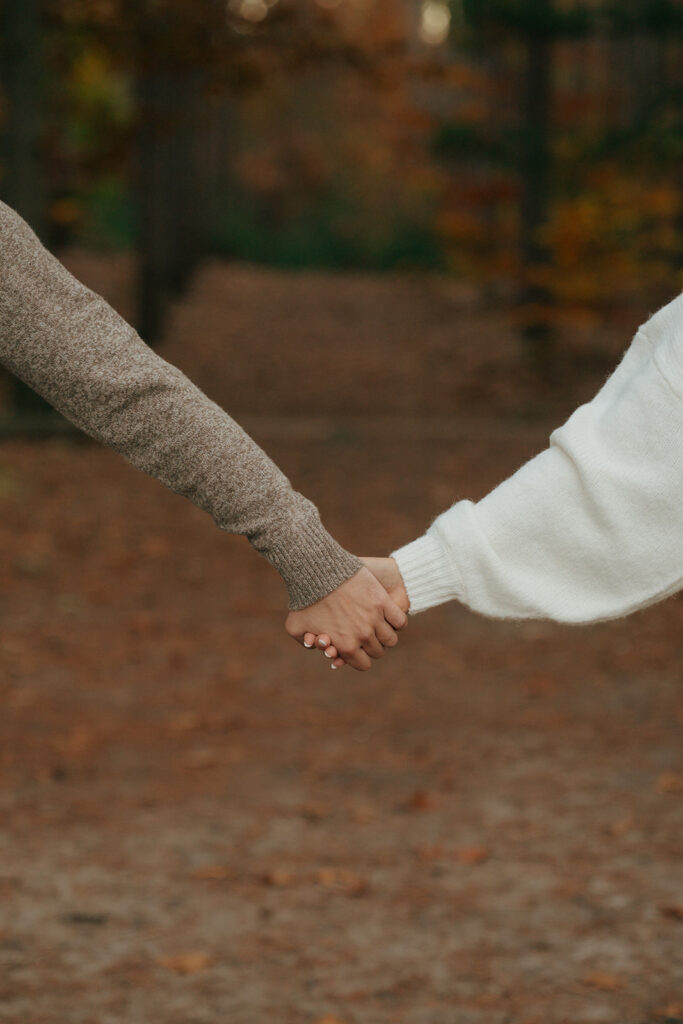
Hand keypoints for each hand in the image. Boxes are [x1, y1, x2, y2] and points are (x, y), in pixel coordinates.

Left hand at [286, 566, 406, 671]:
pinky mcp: (383, 601)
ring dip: (385, 635)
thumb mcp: (296, 627)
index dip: (360, 658)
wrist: (317, 571)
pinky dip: (397, 621)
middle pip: (379, 652)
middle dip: (372, 646)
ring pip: (391, 639)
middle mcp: (363, 636)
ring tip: (377, 625)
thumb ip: (308, 644)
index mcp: (346, 646)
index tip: (356, 648)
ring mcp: (374, 618)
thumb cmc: (304, 599)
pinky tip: (388, 616)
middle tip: (364, 634)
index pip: (364, 665)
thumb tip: (325, 650)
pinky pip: (400, 621)